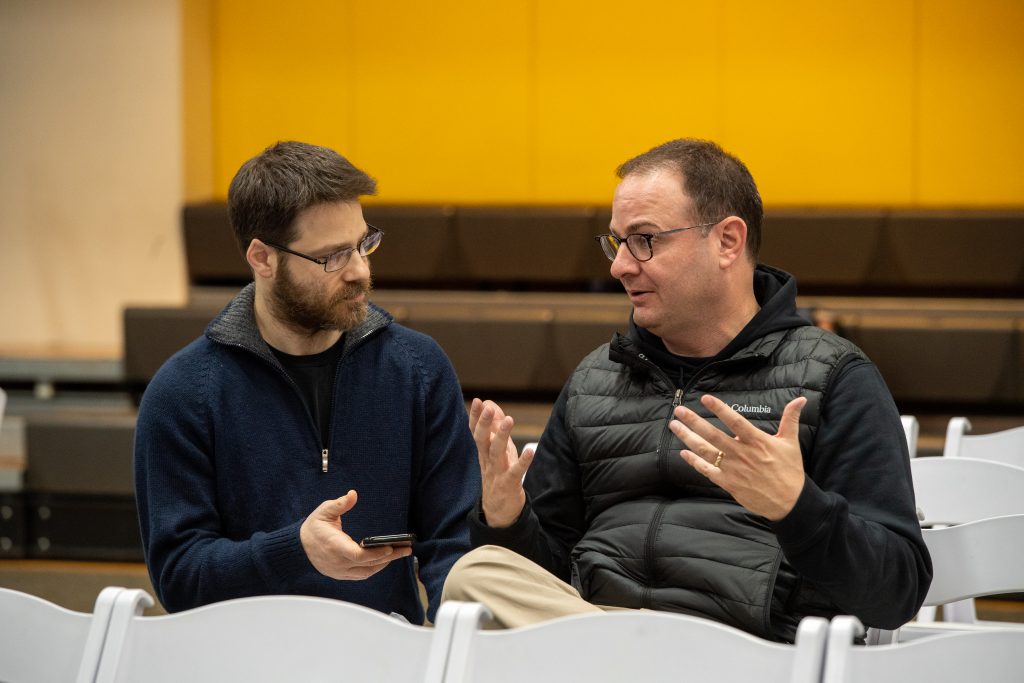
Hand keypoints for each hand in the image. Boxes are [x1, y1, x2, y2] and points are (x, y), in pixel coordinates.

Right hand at [300, 490, 411, 579]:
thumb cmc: (313, 528)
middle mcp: (338, 562)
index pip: (358, 555)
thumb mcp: (324, 511)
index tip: (390, 548)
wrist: (298, 548)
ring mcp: (340, 571)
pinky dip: (374, 569)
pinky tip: (384, 560)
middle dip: (389, 557)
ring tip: (399, 553)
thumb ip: (340, 504)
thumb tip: (353, 494)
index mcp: (335, 546)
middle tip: (406, 550)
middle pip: (368, 565)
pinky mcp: (341, 575)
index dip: (375, 554)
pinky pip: (361, 575)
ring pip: (366, 572)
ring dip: (383, 564)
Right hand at [470, 398, 534, 527]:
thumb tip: (492, 404)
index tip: (478, 400)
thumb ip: (494, 428)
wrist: (498, 513)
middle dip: (484, 423)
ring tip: (509, 420)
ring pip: (497, 453)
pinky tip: (530, 450)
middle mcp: (487, 461)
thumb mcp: (496, 451)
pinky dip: (523, 462)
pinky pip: (515, 472)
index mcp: (483, 453)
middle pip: (482, 440)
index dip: (476, 417)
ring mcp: (497, 473)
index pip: (476, 432)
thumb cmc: (498, 475)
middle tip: (488, 407)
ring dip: (501, 436)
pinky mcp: (509, 484)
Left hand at [668, 395, 806, 520]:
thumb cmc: (789, 471)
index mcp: (757, 442)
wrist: (789, 502)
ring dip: (688, 438)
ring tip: (674, 426)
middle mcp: (742, 454)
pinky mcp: (728, 483)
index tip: (705, 398)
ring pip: (705, 451)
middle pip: (713, 435)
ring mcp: (733, 469)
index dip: (719, 409)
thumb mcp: (791, 443)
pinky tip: (683, 452)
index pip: (735, 421)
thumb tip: (801, 399)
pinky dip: (694, 462)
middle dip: (694, 421)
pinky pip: (707, 471)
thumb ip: (791, 419)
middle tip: (679, 410)